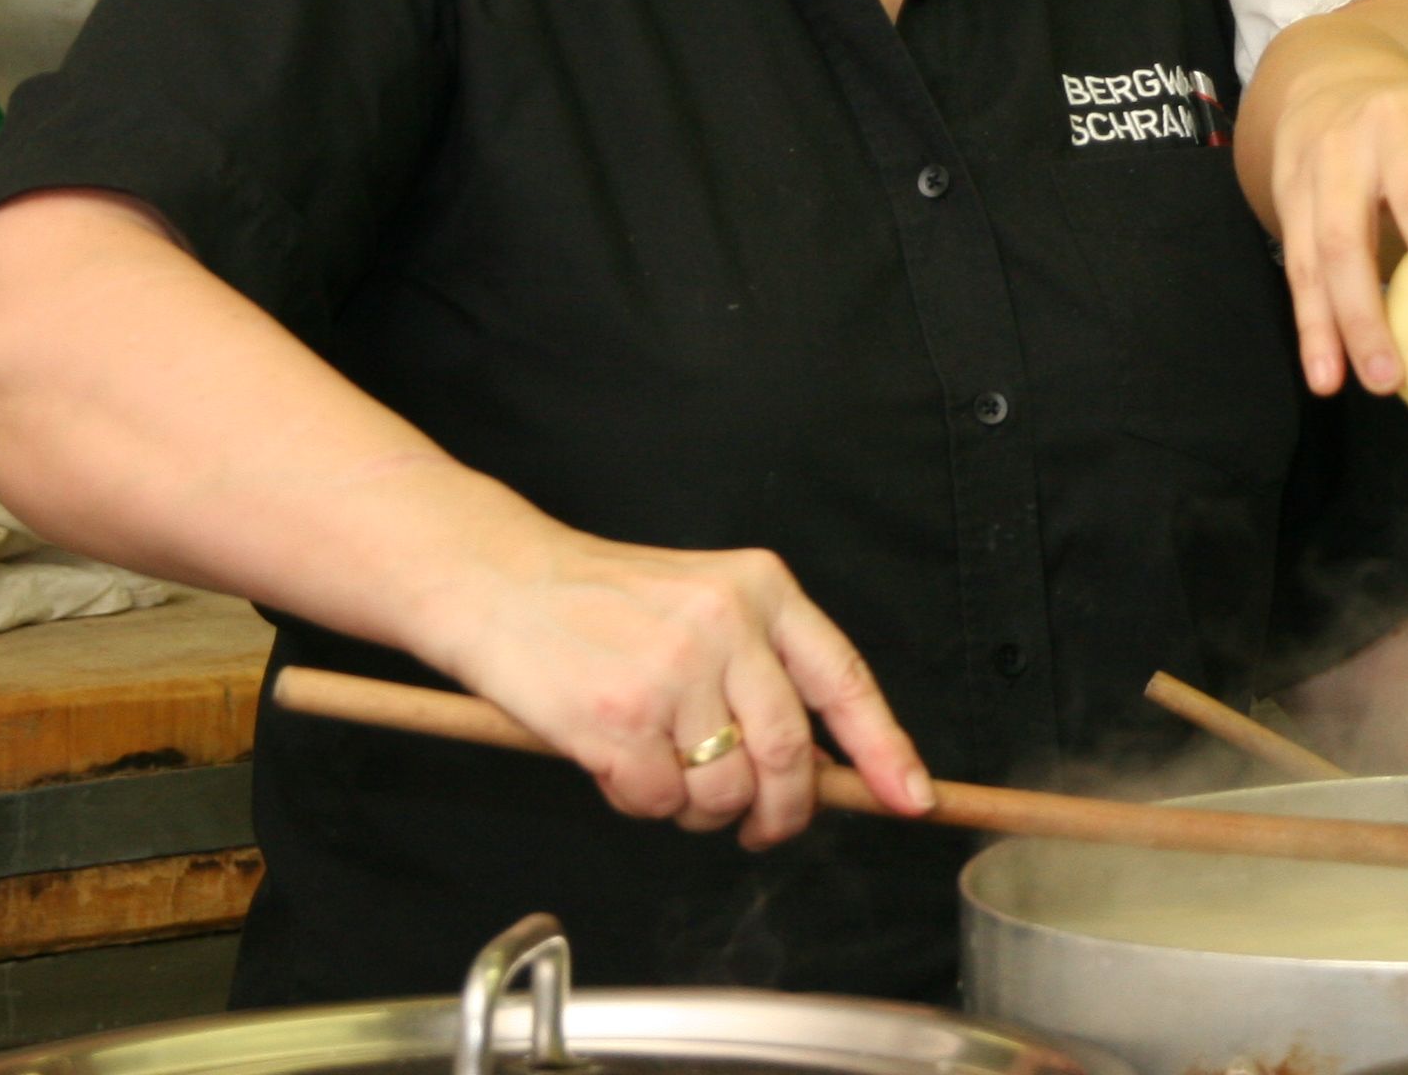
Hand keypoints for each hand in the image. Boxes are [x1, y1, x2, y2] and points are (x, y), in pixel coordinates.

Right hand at [426, 527, 933, 849]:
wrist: (498, 581)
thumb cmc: (600, 600)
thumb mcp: (704, 601)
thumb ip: (764, 667)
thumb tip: (828, 760)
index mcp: (762, 590)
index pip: (843, 681)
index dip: (883, 749)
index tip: (909, 797)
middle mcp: (726, 625)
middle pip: (790, 755)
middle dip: (784, 811)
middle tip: (763, 826)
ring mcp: (672, 672)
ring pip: (724, 790)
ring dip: (698, 808)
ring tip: (663, 771)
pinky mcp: (618, 718)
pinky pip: (656, 802)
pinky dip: (640, 803)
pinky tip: (616, 762)